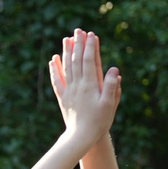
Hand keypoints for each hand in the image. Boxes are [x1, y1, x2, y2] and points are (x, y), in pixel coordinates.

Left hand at [46, 28, 121, 146]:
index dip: (91, 47)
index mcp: (90, 85)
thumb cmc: (99, 122)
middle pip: (77, 60)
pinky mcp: (63, 97)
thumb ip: (111, 87)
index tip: (92, 34)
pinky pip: (57, 80)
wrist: (80, 137)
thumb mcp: (109, 105)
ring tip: (66, 38)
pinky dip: (55, 69)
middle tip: (79, 30)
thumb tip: (114, 69)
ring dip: (66, 52)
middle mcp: (77, 85)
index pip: (90, 61)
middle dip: (78, 44)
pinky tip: (53, 59)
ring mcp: (69, 90)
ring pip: (66, 67)